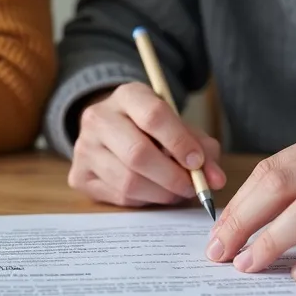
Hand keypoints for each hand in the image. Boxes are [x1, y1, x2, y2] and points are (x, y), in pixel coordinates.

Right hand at [68, 82, 226, 206]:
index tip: (198, 163)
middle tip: (191, 188)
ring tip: (176, 192)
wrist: (112, 131)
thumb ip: (202, 149)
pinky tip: (153, 192)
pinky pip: (118, 196)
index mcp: (127, 95)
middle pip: (138, 154)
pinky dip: (144, 200)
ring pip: (128, 181)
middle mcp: (98, 118)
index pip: (154, 116)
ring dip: (161, 193)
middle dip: (171, 177)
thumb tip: (215, 180)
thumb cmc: (153, 129)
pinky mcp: (79, 175)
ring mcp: (84, 148)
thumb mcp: (178, 126)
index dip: (180, 143)